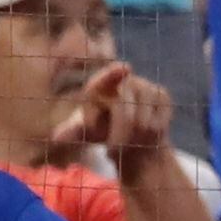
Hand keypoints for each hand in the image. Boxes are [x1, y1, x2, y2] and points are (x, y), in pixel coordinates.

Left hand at [51, 62, 172, 160]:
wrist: (133, 140)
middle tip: (112, 152)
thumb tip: (57, 137)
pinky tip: (145, 137)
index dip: (113, 74)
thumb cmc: (104, 132)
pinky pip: (159, 121)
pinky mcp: (163, 95)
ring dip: (134, 138)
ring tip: (127, 145)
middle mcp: (125, 79)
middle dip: (119, 134)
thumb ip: (74, 132)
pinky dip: (151, 135)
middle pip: (125, 107)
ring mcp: (146, 85)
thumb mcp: (86, 133)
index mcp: (101, 84)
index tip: (125, 69)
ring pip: (143, 119)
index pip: (105, 78)